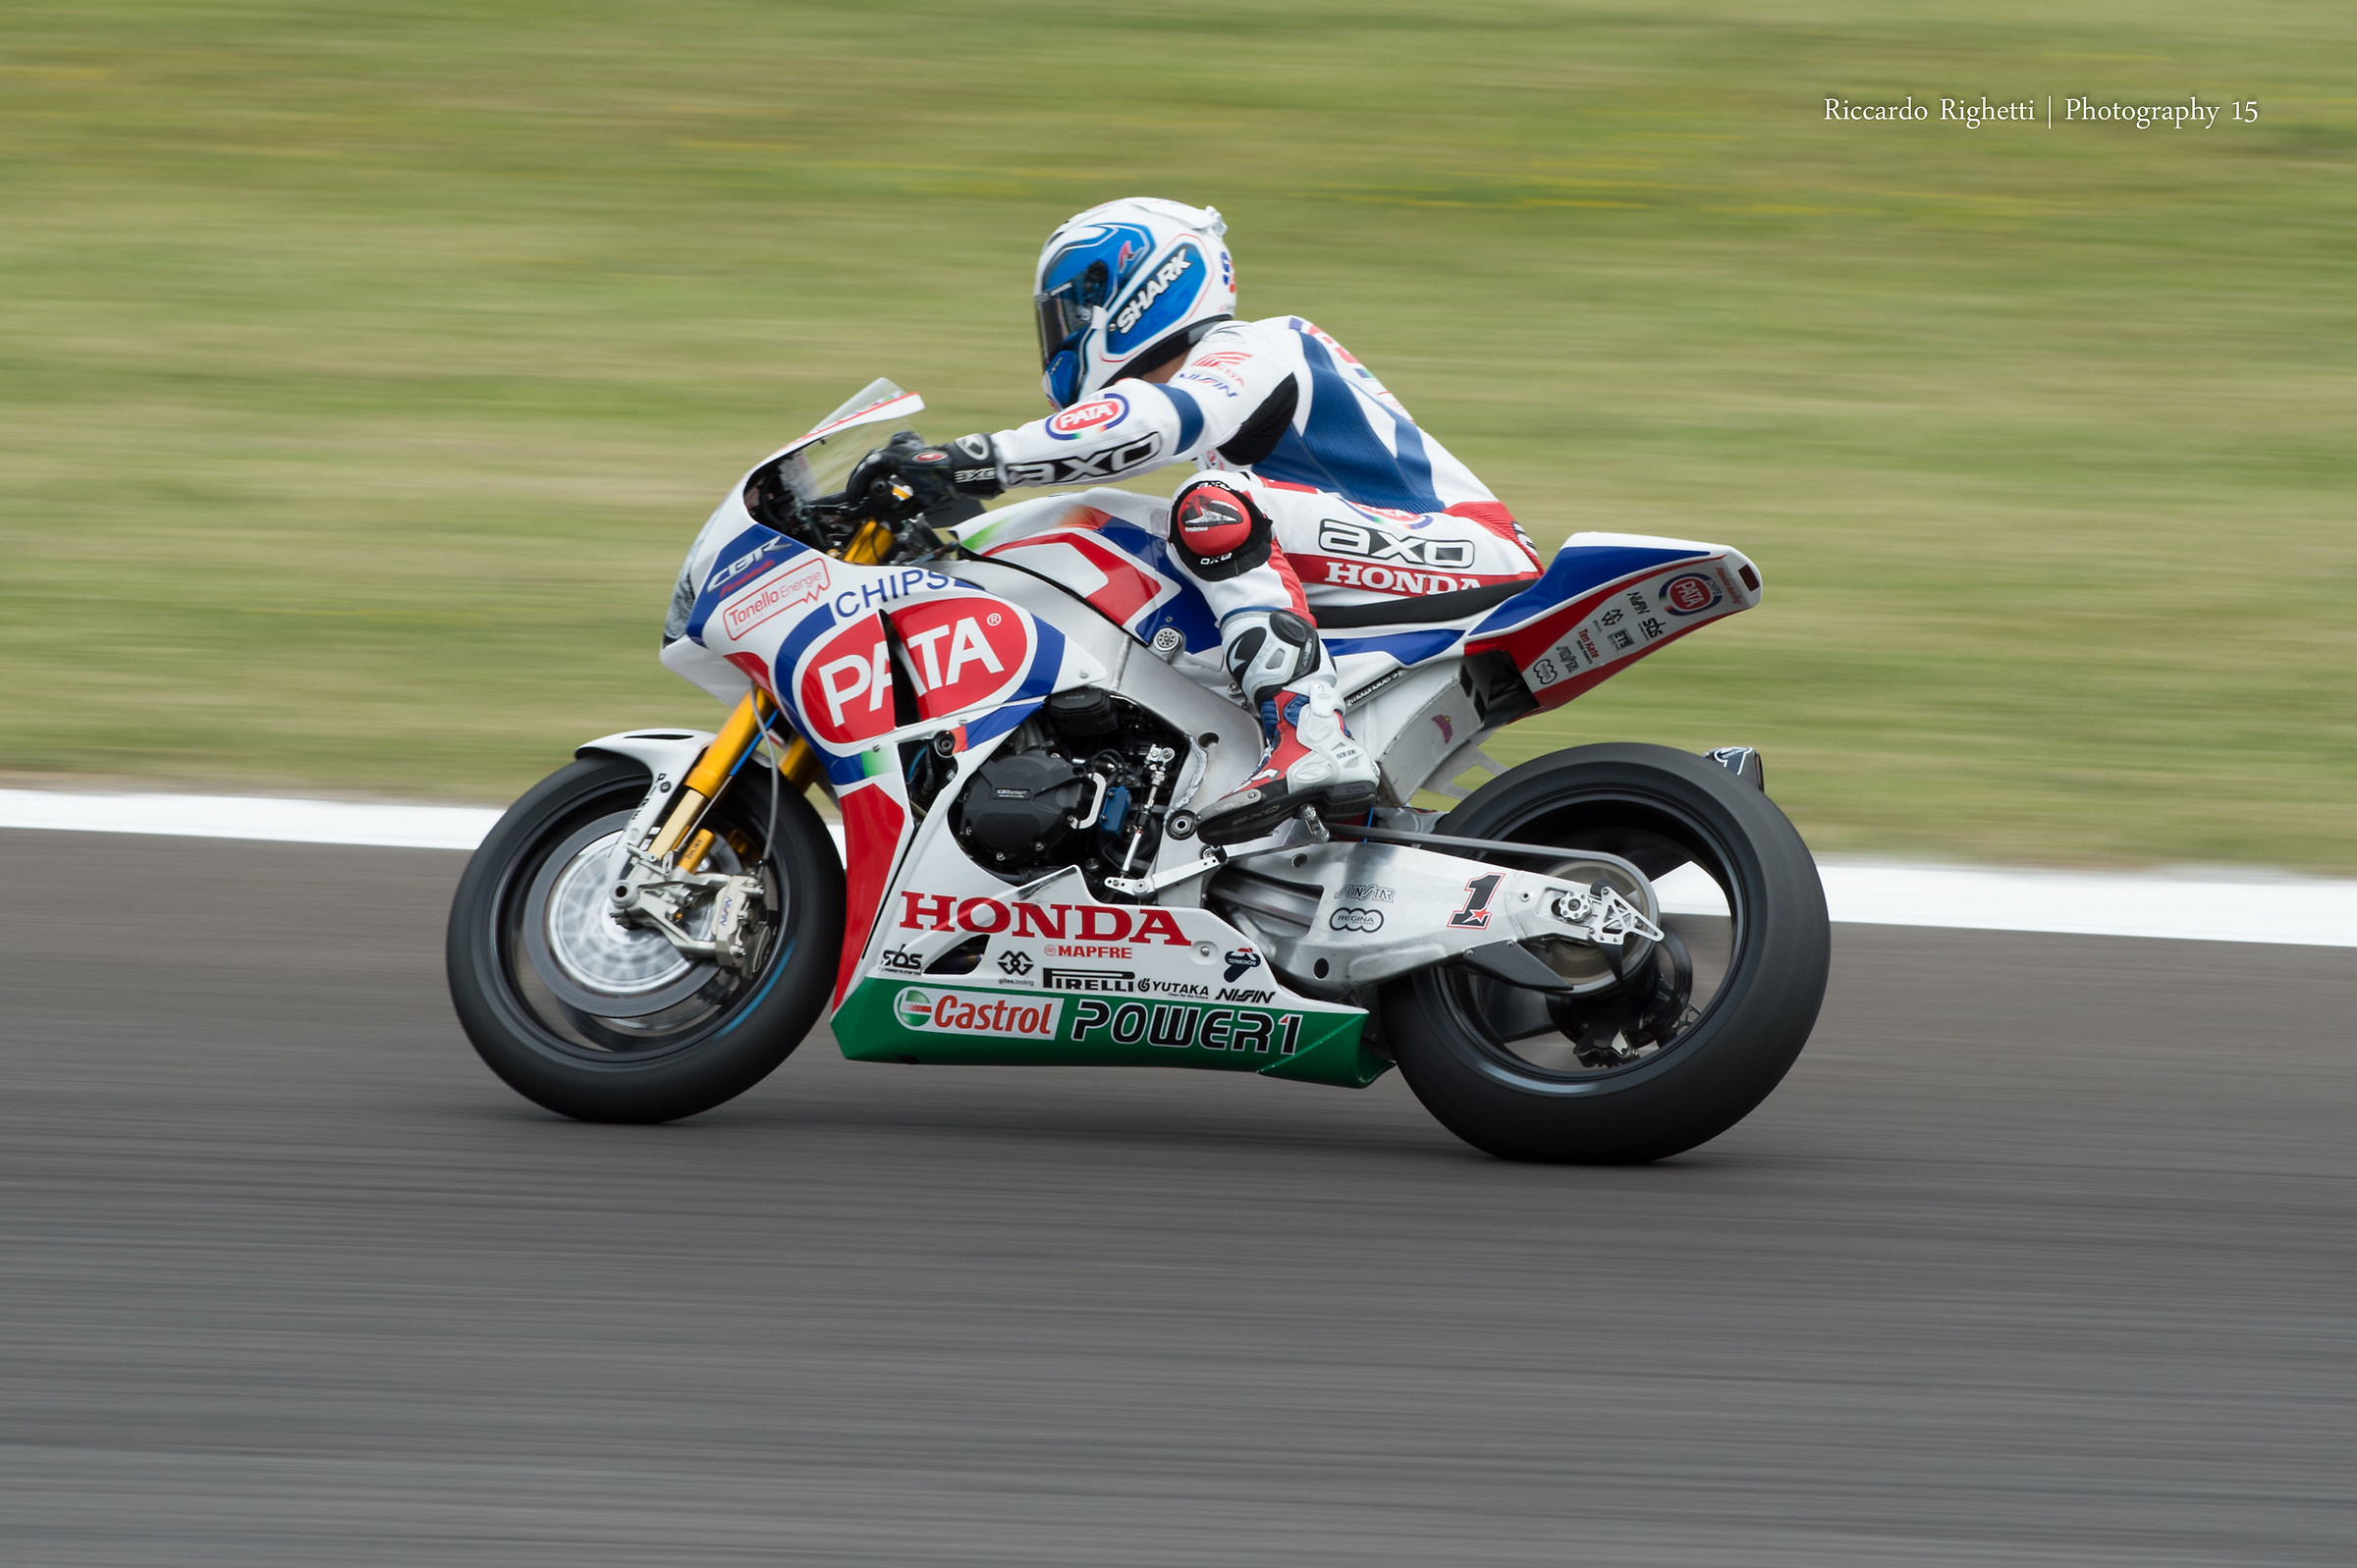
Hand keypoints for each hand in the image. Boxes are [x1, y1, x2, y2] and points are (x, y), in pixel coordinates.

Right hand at [846, 433, 1001, 520]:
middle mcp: (894, 448)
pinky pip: (893, 446)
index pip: (864, 471)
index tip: (853, 499)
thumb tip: (883, 517)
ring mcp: (903, 444)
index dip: (855, 488)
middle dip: (860, 480)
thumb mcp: (917, 503)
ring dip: (871, 469)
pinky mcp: (912, 445)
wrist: (962, 469)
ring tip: (868, 485)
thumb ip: (897, 511)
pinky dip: (887, 455)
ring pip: (879, 454)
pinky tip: (887, 465)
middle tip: (856, 495)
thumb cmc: (942, 483)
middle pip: (868, 462)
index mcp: (891, 460)